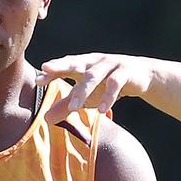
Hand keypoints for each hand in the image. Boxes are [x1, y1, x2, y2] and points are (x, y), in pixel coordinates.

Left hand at [38, 53, 153, 117]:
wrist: (142, 76)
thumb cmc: (107, 84)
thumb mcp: (87, 95)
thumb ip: (66, 105)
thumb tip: (45, 119)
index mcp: (83, 64)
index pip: (64, 66)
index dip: (52, 71)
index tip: (38, 80)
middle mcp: (94, 61)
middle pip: (75, 63)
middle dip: (61, 66)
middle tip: (46, 69)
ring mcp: (110, 65)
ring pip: (94, 76)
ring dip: (83, 90)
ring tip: (74, 108)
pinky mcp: (126, 72)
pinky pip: (115, 84)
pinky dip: (108, 97)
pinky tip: (101, 111)